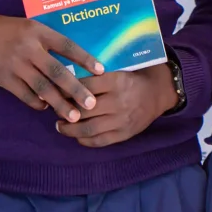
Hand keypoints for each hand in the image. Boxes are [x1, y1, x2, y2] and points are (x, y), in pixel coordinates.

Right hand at [0, 13, 103, 120]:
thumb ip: (48, 41)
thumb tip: (72, 62)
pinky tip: (46, 107)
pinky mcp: (3, 78)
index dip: (85, 59)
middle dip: (76, 90)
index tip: (102, 71)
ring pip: (42, 88)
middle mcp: (29, 48)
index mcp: (39, 32)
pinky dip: (37, 102)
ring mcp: (16, 64)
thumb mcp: (29, 27)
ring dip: (59, 104)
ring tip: (73, 116)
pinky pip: (25, 94)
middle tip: (91, 104)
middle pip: (57, 72)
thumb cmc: (6, 30)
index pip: (67, 46)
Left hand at [55, 64, 177, 147]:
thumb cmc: (132, 78)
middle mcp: (118, 101)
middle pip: (83, 109)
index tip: (55, 90)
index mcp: (116, 81)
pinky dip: (84, 140)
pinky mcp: (123, 134)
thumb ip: (97, 75)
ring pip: (88, 128)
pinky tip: (76, 135)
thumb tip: (66, 78)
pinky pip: (99, 141)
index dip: (66, 89)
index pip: (84, 85)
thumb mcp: (118, 70)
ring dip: (69, 129)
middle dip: (64, 110)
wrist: (157, 94)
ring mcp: (121, 120)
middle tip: (54, 108)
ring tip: (60, 125)